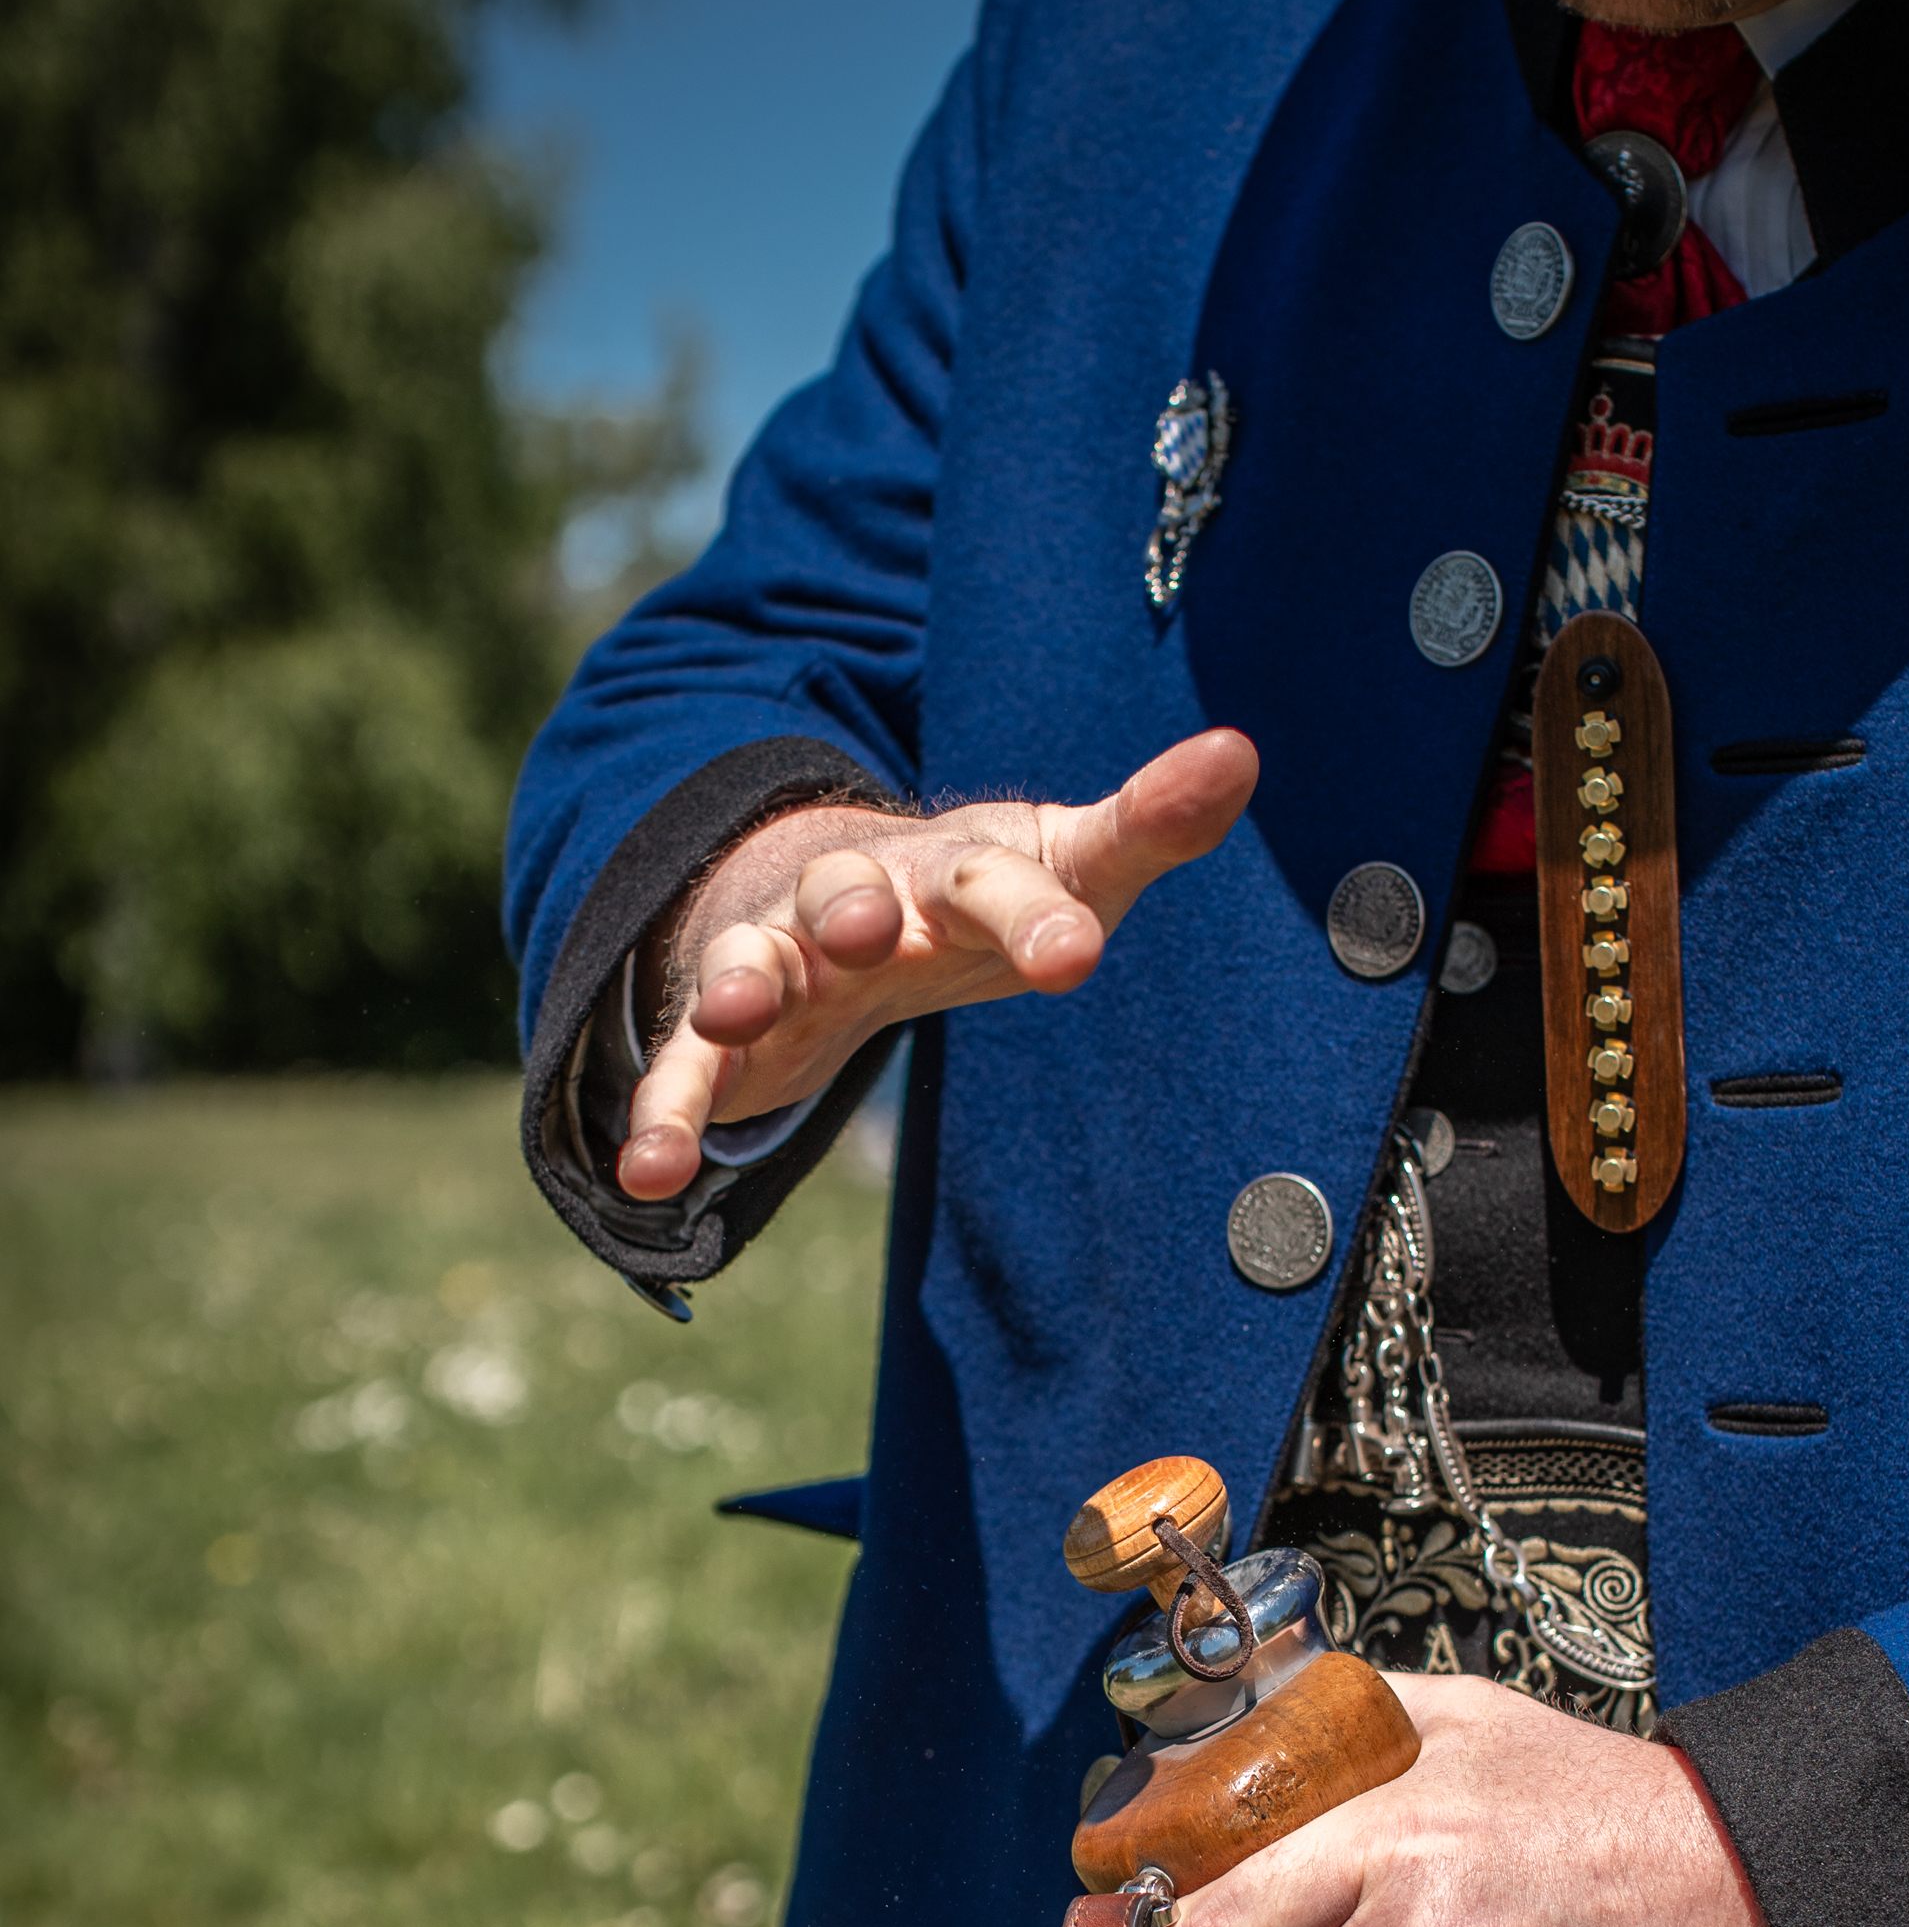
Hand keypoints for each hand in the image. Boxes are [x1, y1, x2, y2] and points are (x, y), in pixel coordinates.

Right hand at [616, 728, 1257, 1199]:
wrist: (831, 902)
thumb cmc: (974, 898)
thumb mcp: (1062, 865)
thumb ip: (1148, 825)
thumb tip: (1244, 752)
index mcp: (952, 870)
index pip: (998, 878)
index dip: (1033, 914)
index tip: (1077, 958)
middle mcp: (857, 899)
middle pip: (854, 895)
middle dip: (853, 910)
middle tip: (864, 933)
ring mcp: (780, 956)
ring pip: (754, 962)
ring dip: (742, 981)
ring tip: (739, 1009)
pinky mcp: (722, 1026)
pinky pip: (686, 1065)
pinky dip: (665, 1113)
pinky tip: (646, 1175)